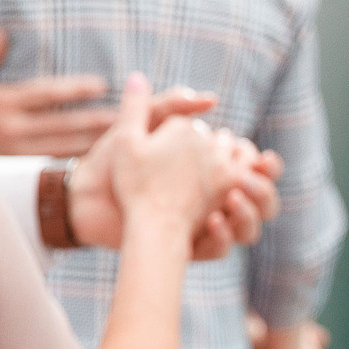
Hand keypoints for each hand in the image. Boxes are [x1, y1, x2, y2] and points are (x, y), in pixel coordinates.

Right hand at [0, 30, 116, 156]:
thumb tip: (1, 33)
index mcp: (2, 103)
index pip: (46, 93)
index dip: (74, 89)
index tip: (101, 85)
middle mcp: (12, 129)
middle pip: (63, 125)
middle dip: (96, 120)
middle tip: (126, 114)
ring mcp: (18, 154)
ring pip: (65, 148)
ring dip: (95, 142)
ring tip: (123, 136)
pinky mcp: (22, 172)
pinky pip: (57, 165)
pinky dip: (81, 161)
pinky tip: (104, 157)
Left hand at [73, 85, 278, 258]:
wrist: (86, 199)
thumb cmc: (111, 161)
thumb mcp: (142, 126)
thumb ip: (171, 105)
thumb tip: (212, 99)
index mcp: (208, 168)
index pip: (252, 166)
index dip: (263, 164)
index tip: (259, 158)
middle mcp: (213, 199)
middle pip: (261, 200)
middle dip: (263, 191)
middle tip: (247, 180)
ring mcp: (204, 224)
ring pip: (248, 228)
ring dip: (249, 215)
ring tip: (231, 201)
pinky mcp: (189, 246)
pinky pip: (219, 249)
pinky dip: (221, 237)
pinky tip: (211, 222)